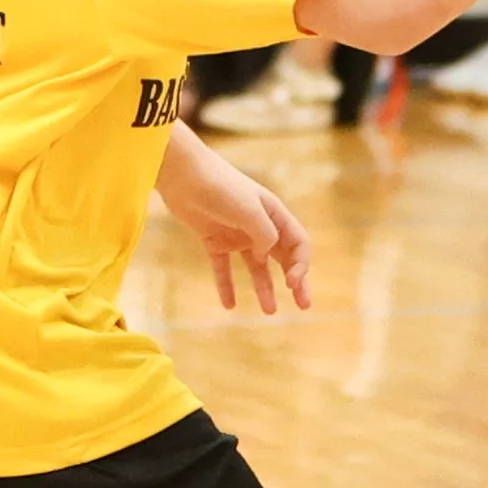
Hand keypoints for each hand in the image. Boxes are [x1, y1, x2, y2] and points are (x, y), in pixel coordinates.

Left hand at [157, 125, 312, 314]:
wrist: (183, 175)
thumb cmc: (220, 187)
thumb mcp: (249, 210)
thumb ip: (264, 235)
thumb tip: (266, 256)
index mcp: (274, 214)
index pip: (298, 244)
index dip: (301, 265)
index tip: (292, 283)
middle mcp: (258, 226)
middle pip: (283, 258)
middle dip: (295, 281)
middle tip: (304, 305)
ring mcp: (237, 235)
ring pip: (256, 268)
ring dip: (264, 288)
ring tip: (269, 311)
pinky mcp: (214, 241)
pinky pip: (224, 269)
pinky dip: (227, 287)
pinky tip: (229, 306)